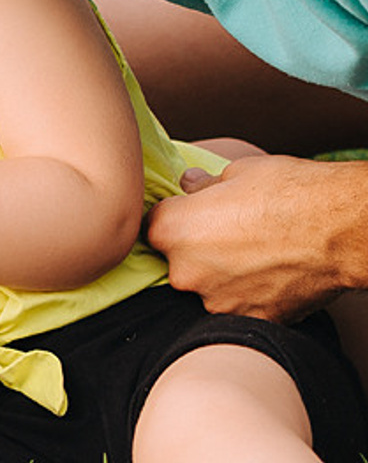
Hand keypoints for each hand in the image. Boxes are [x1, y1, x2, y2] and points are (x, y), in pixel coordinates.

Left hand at [145, 154, 367, 321]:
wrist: (340, 229)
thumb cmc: (285, 191)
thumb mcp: (233, 173)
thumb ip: (202, 187)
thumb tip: (189, 185)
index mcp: (171, 230)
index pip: (153, 226)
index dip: (172, 218)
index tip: (190, 214)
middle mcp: (185, 271)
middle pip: (177, 261)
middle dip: (196, 249)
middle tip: (229, 233)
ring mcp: (219, 301)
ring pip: (209, 287)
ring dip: (223, 274)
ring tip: (255, 252)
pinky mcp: (253, 320)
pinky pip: (241, 305)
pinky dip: (251, 293)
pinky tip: (272, 273)